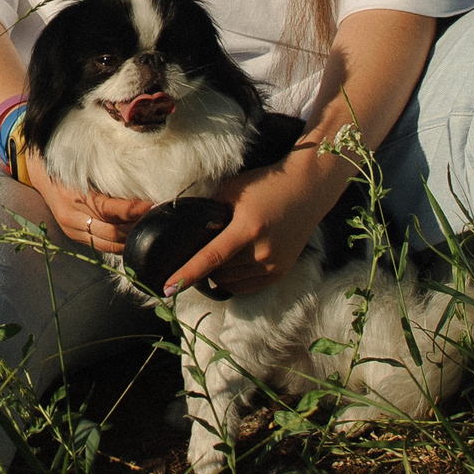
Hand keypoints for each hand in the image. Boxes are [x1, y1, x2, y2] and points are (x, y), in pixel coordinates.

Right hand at [19, 146, 152, 254]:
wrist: (42, 176)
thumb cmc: (67, 167)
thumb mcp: (84, 168)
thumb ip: (106, 180)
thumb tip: (138, 187)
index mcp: (73, 196)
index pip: (107, 209)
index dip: (131, 210)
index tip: (150, 205)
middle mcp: (71, 217)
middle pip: (110, 231)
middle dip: (135, 226)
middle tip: (155, 218)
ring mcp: (71, 230)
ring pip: (107, 243)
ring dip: (129, 238)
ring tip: (147, 228)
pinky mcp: (73, 237)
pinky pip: (100, 246)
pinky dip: (118, 244)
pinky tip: (132, 236)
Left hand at [163, 150, 347, 295]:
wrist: (306, 190)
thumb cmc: (265, 186)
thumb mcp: (232, 191)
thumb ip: (208, 210)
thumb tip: (181, 227)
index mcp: (247, 228)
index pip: (210, 258)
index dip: (186, 274)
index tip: (167, 287)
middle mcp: (262, 251)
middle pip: (219, 272)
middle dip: (205, 265)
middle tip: (202, 248)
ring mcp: (273, 265)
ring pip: (231, 282)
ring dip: (219, 273)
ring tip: (220, 253)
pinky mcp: (280, 272)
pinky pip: (247, 286)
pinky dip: (234, 279)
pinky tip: (232, 264)